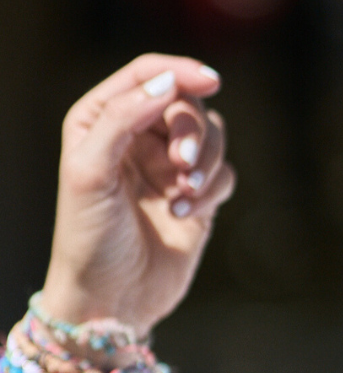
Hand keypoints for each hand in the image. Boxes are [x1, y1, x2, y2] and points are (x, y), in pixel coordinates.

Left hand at [40, 55, 235, 333]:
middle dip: (193, 132)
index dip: (180, 71)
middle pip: (187, 105)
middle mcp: (137, 137)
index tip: (211, 81)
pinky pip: (224, 174)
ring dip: (206, 163)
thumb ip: (123, 118)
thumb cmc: (89, 238)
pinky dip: (211, 190)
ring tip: (185, 195)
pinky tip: (185, 214)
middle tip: (183, 166)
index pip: (148, 76)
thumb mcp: (90, 172)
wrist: (110, 300)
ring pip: (212, 137)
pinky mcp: (196, 196)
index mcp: (102, 120)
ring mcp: (169, 167)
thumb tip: (168, 84)